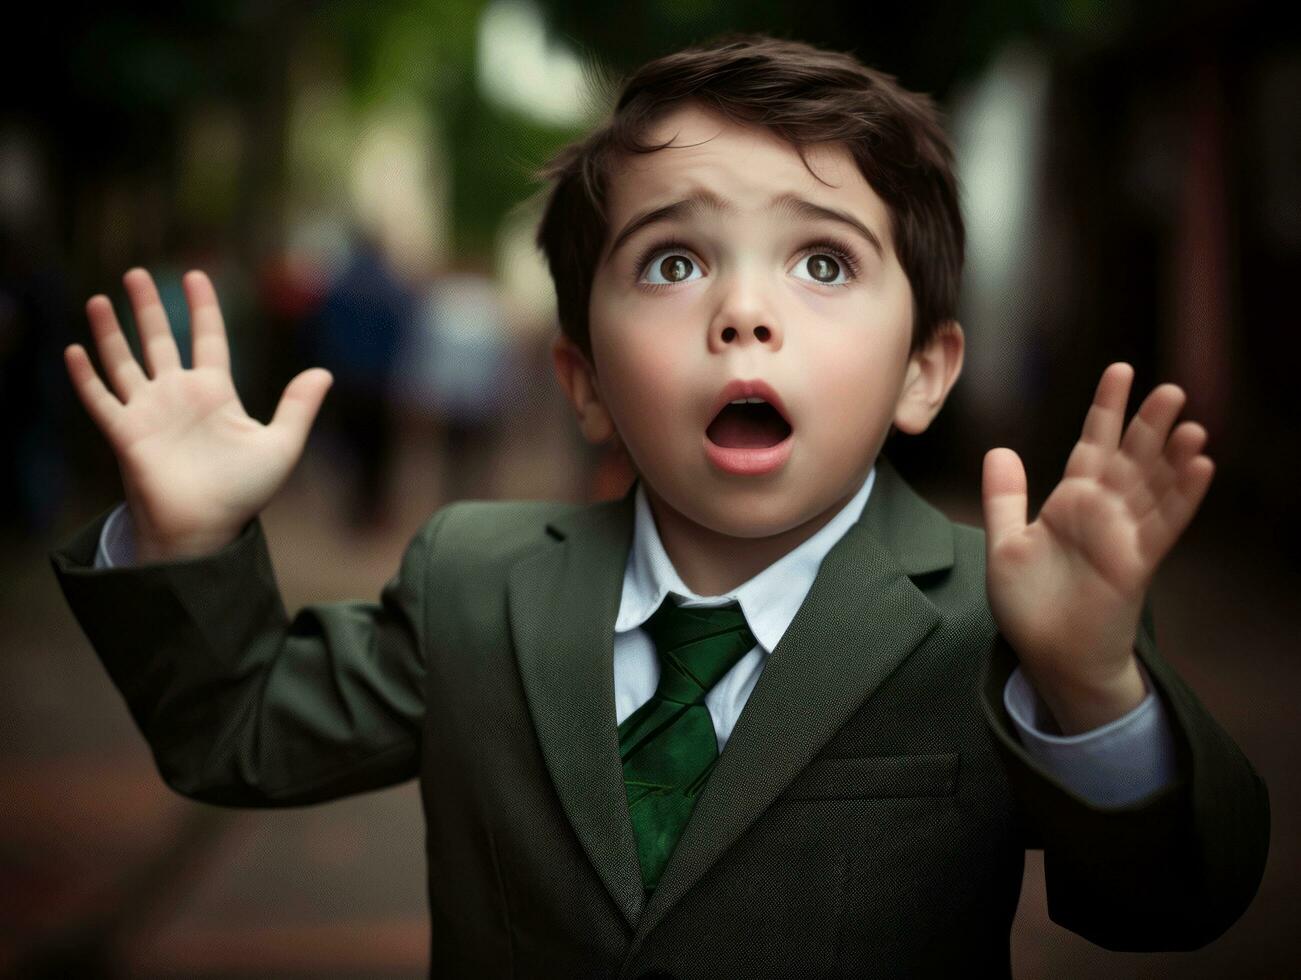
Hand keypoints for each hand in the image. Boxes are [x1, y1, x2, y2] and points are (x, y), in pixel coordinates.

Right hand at [65, 268, 332, 560]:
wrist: (208, 528)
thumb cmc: (244, 491)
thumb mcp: (281, 444)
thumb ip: (298, 407)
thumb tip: (324, 372)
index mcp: (216, 393)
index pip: (208, 339)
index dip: (203, 308)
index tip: (197, 276)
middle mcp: (179, 396)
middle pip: (160, 340)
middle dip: (149, 307)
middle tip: (138, 273)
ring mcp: (149, 412)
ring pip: (124, 362)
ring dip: (110, 333)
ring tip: (99, 300)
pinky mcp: (125, 433)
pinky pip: (100, 399)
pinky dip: (86, 376)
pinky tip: (74, 350)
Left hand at [981, 363, 1213, 732]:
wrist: (1049, 656)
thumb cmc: (1030, 605)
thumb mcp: (1004, 544)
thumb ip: (1005, 498)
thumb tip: (1000, 450)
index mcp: (1071, 503)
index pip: (1093, 444)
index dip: (1107, 409)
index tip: (1121, 371)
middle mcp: (1102, 513)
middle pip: (1131, 458)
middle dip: (1149, 424)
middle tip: (1171, 389)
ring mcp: (1123, 536)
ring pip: (1154, 486)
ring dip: (1173, 457)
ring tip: (1191, 425)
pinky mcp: (1137, 563)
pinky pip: (1164, 525)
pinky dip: (1182, 497)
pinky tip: (1201, 468)